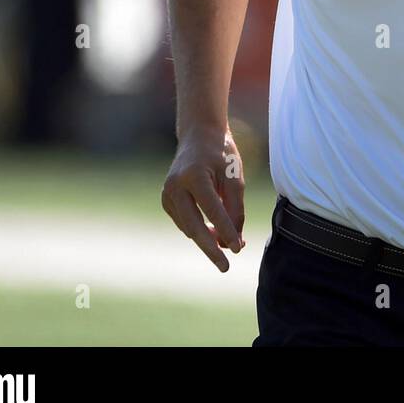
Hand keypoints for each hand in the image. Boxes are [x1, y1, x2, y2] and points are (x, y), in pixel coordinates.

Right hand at [161, 127, 245, 271]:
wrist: (198, 135)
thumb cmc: (221, 154)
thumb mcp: (235, 176)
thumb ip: (235, 207)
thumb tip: (233, 241)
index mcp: (195, 175)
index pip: (212, 210)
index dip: (226, 231)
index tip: (238, 249)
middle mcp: (175, 186)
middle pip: (194, 226)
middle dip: (210, 248)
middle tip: (225, 267)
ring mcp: (167, 194)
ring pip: (189, 227)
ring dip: (208, 239)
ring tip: (231, 242)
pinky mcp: (166, 200)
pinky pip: (185, 222)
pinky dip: (199, 229)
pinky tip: (215, 230)